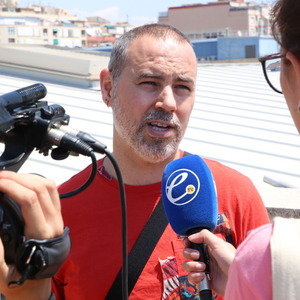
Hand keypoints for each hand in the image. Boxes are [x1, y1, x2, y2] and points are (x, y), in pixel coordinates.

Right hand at [0, 171, 62, 299]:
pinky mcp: (57, 213)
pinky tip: (24, 181)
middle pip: (39, 188)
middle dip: (16, 178)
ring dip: (27, 176)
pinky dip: (37, 180)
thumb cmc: (23, 275)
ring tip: (8, 177)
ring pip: (48, 185)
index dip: (11, 186)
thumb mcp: (3, 270)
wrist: (40, 279)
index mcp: (41, 233)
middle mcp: (53, 221)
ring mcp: (58, 216)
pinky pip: (52, 190)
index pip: (30, 200)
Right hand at [182, 229, 235, 295]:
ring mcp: (203, 268)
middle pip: (187, 253)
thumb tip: (190, 237)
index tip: (188, 243)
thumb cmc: (230, 259)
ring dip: (192, 266)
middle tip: (198, 256)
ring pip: (187, 265)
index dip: (187, 242)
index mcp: (208, 246)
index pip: (192, 242)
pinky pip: (191, 277)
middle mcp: (204, 256)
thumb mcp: (218, 243)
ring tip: (203, 268)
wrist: (237, 279)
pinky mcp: (203, 279)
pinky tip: (203, 276)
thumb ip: (204, 235)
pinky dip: (194, 276)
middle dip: (189, 253)